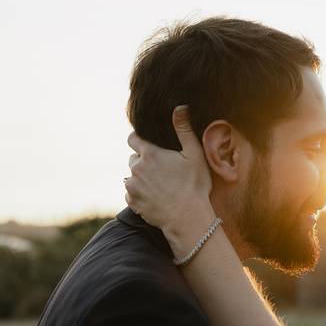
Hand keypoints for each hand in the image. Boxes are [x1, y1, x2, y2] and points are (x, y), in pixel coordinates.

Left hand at [124, 106, 214, 241]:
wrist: (187, 219)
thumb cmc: (194, 185)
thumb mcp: (194, 154)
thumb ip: (184, 129)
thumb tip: (180, 107)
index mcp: (150, 154)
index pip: (133, 138)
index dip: (139, 140)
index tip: (148, 146)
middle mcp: (136, 168)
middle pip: (133, 158)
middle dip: (144, 161)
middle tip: (162, 171)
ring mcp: (132, 186)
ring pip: (132, 176)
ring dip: (141, 178)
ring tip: (160, 186)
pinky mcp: (132, 202)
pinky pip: (131, 193)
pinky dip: (140, 194)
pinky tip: (156, 197)